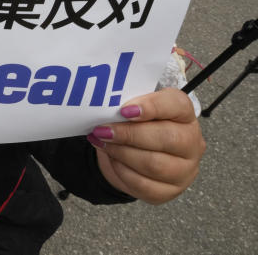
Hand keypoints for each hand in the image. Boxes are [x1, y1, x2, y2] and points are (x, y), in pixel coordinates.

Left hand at [91, 88, 205, 204]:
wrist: (131, 153)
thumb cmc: (135, 125)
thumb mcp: (132, 108)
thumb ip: (126, 105)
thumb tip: (107, 109)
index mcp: (185, 114)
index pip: (177, 105)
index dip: (152, 106)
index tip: (125, 110)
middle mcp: (192, 142)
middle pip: (167, 138)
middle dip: (130, 134)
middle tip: (103, 130)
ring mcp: (185, 169)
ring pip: (154, 164)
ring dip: (122, 153)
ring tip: (103, 143)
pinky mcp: (170, 191)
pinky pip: (144, 184)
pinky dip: (122, 171)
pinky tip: (112, 159)